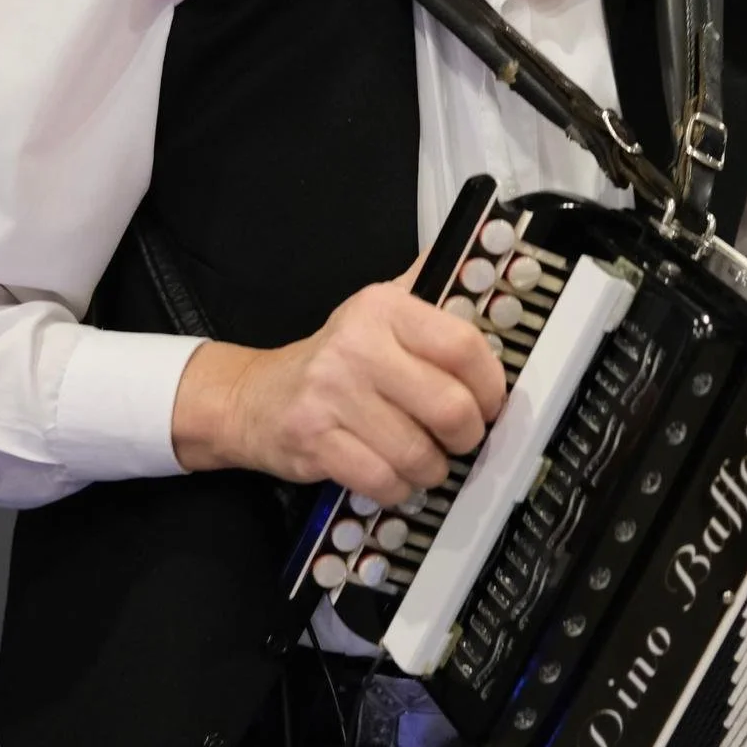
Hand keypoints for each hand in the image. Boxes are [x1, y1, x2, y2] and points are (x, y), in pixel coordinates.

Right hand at [171, 262, 506, 504]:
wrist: (256, 396)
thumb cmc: (334, 359)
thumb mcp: (377, 313)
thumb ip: (427, 291)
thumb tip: (476, 258)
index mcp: (383, 307)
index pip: (463, 345)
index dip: (490, 383)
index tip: (490, 401)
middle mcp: (357, 345)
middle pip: (449, 407)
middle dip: (466, 435)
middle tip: (460, 437)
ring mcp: (332, 394)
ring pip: (418, 452)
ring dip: (431, 468)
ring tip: (423, 458)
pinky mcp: (314, 439)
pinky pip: (383, 479)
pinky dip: (398, 488)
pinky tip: (393, 475)